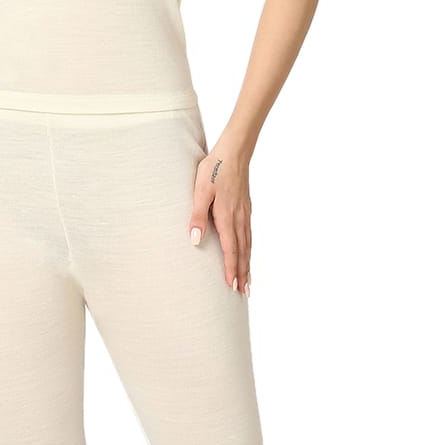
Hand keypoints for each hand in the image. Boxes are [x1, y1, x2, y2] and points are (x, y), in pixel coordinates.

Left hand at [188, 137, 250, 293]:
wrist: (235, 151)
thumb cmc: (214, 168)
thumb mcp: (200, 190)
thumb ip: (197, 216)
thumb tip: (195, 240)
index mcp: (227, 217)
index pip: (231, 250)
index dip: (231, 269)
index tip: (232, 287)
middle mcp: (239, 218)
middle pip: (243, 252)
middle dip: (243, 273)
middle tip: (244, 293)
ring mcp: (245, 213)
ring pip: (248, 244)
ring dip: (248, 264)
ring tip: (248, 280)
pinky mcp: (246, 208)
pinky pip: (249, 234)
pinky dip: (250, 249)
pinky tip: (248, 252)